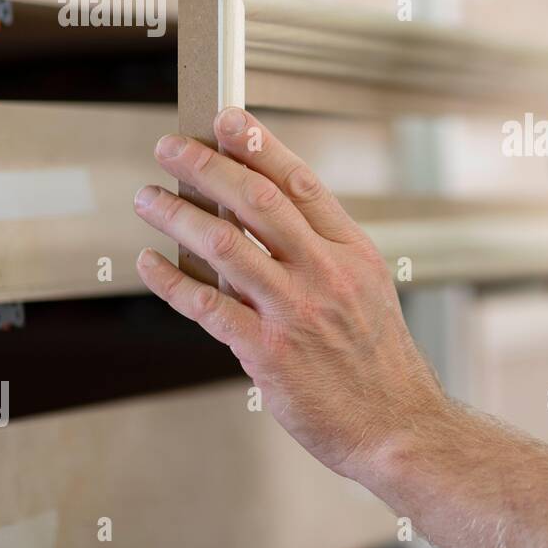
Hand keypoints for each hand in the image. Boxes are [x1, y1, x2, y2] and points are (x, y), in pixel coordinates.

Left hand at [132, 107, 446, 480]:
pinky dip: (171, 280)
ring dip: (177, 215)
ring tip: (148, 198)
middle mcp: (326, 274)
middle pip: (258, 201)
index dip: (259, 146)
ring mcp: (297, 312)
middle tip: (172, 148)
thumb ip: (319, 257)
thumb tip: (253, 228)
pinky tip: (150, 263)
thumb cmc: (380, 365)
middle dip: (208, 167)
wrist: (399, 427)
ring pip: (224, 245)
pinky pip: (207, 306)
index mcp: (353, 253)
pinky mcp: (269, 353)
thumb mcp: (368, 293)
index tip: (228, 120)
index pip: (301, 183)